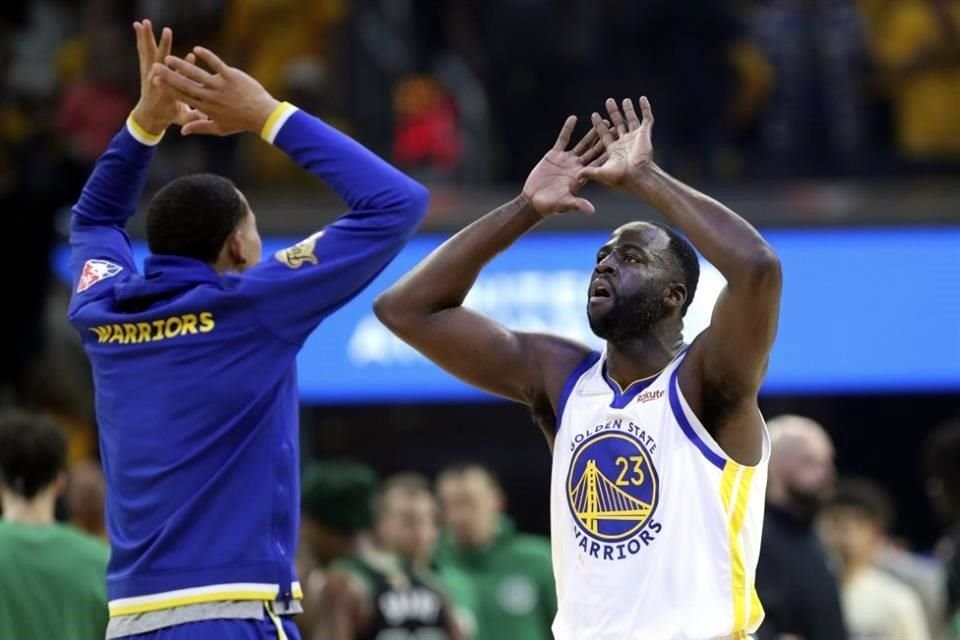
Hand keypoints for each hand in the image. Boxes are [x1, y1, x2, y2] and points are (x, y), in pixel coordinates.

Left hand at [130, 20, 204, 134]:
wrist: (148, 116)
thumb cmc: (169, 115)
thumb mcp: (182, 117)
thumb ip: (192, 117)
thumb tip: (202, 116)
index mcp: (168, 92)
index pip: (178, 76)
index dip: (185, 66)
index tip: (191, 55)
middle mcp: (157, 81)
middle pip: (161, 61)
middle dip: (164, 46)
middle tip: (167, 32)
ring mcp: (149, 73)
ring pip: (149, 52)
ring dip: (147, 37)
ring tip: (145, 23)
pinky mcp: (146, 68)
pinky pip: (143, 51)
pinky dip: (141, 38)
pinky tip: (139, 25)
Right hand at [152, 47, 279, 136]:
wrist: (262, 116)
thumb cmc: (240, 122)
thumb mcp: (219, 128)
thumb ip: (199, 127)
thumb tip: (182, 131)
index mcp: (206, 108)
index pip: (183, 97)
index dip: (168, 89)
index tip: (155, 81)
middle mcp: (211, 97)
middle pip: (185, 85)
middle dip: (169, 76)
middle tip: (155, 67)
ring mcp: (221, 86)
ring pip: (197, 74)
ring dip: (182, 65)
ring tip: (169, 57)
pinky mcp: (231, 77)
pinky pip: (217, 64)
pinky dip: (207, 57)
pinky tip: (197, 49)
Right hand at [521, 116, 607, 216]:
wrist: (533, 200)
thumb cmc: (550, 205)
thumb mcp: (565, 204)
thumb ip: (578, 205)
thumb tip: (591, 211)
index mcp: (582, 177)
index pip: (599, 163)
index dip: (609, 153)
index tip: (620, 143)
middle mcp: (577, 166)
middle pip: (594, 150)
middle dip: (604, 138)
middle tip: (616, 126)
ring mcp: (566, 160)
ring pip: (581, 143)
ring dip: (590, 132)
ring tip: (598, 118)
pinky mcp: (554, 155)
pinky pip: (563, 139)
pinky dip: (568, 129)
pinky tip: (573, 118)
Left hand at [578, 97, 654, 188]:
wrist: (638, 177)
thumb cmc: (621, 178)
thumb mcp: (600, 174)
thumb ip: (588, 172)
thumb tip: (576, 178)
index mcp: (614, 150)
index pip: (605, 134)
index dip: (600, 125)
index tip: (594, 115)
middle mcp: (625, 143)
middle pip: (618, 125)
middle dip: (613, 114)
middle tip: (608, 101)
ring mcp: (636, 138)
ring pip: (631, 120)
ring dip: (628, 111)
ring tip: (624, 100)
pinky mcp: (645, 134)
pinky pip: (646, 119)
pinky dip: (645, 109)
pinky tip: (642, 99)